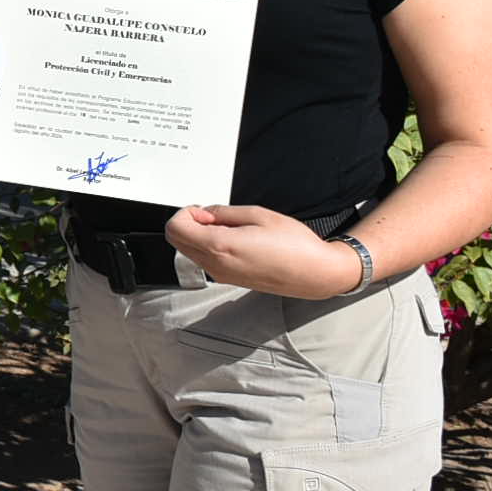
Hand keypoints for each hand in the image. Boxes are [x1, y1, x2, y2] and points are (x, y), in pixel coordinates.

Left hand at [164, 204, 358, 296]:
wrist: (316, 274)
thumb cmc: (295, 245)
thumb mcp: (259, 215)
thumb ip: (224, 213)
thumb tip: (204, 213)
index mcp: (220, 246)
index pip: (175, 228)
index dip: (186, 213)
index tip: (204, 210)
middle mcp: (215, 265)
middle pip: (177, 241)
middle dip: (189, 223)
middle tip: (214, 216)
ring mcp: (221, 276)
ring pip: (189, 251)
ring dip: (199, 235)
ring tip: (229, 227)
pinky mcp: (229, 280)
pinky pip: (205, 261)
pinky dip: (209, 246)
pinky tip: (233, 240)